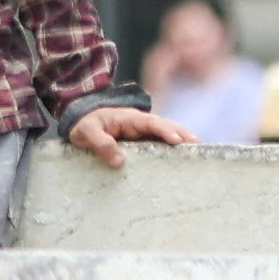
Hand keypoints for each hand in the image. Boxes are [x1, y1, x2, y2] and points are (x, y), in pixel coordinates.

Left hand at [68, 105, 193, 167]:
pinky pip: (159, 145)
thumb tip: (119, 162)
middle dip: (183, 134)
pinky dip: (172, 150)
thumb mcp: (86, 132)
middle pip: (166, 127)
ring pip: (166, 135)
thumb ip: (100, 143)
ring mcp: (143, 133)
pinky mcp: (142, 143)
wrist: (79, 121)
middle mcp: (141, 124)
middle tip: (199, 145)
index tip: (177, 140)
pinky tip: (182, 161)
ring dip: (182, 141)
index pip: (151, 123)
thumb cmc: (83, 124)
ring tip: (198, 152)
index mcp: (129, 118)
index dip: (165, 130)